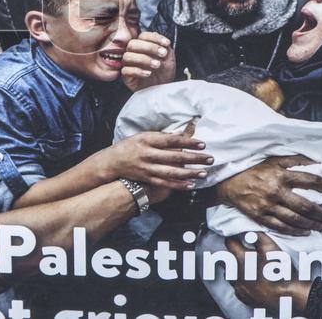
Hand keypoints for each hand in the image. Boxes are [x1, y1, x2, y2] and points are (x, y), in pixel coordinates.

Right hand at [90, 121, 211, 190]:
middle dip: (194, 158)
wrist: (112, 162)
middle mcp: (147, 154)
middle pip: (175, 156)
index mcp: (147, 140)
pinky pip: (165, 183)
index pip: (171, 141)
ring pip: (172, 172)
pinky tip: (190, 185)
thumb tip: (180, 136)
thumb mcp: (142, 136)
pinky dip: (178, 185)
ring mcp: (147, 168)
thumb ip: (160, 137)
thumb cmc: (129, 146)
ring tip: (203, 173)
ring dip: (189, 173)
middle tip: (210, 158)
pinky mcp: (147, 178)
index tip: (202, 144)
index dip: (187, 142)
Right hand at [122, 32, 175, 91]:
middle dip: (149, 47)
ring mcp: (128, 64)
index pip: (143, 36)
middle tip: (162, 54)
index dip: (154, 38)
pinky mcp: (126, 75)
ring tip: (156, 65)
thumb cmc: (164, 73)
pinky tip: (148, 73)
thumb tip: (162, 41)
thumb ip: (165, 48)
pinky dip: (138, 71)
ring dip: (144, 59)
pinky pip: (126, 70)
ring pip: (128, 56)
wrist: (162, 88)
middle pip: (133, 44)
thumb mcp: (169, 59)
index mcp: (143, 45)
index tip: (166, 44)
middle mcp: (134, 53)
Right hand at [215, 155, 321, 235]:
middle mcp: (276, 191)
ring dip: (313, 224)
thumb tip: (316, 163)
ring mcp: (268, 206)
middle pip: (306, 205)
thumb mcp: (272, 160)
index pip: (311, 181)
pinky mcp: (261, 216)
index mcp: (280, 175)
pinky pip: (282, 227)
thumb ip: (294, 160)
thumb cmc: (254, 171)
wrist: (229, 184)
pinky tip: (306, 232)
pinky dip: (296, 231)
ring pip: (296, 219)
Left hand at [226, 233, 309, 310]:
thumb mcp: (270, 247)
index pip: (229, 243)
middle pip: (228, 259)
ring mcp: (238, 287)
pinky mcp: (243, 297)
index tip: (239, 238)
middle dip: (234, 254)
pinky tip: (250, 280)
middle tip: (246, 253)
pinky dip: (241, 282)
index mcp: (240, 259)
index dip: (234, 238)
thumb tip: (247, 230)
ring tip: (248, 266)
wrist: (288, 296)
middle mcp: (235, 273)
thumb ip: (256, 235)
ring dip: (236, 269)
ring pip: (230, 274)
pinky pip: (237, 287)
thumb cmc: (280, 271)